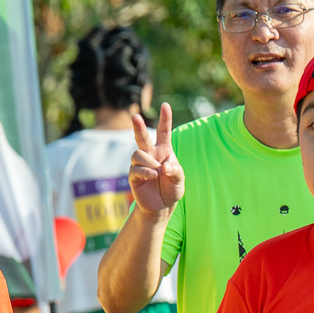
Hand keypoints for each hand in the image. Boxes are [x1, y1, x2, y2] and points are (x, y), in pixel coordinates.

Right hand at [128, 101, 184, 215]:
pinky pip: (136, 168)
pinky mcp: (133, 175)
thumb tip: (163, 167)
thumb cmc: (172, 189)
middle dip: (138, 126)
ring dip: (149, 162)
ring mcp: (140, 164)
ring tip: (157, 172)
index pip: (164, 132)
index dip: (165, 119)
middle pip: (142, 136)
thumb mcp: (180, 179)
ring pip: (138, 153)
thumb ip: (175, 171)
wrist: (162, 206)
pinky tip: (153, 176)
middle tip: (135, 116)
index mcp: (164, 151)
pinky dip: (146, 171)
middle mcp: (150, 154)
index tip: (165, 105)